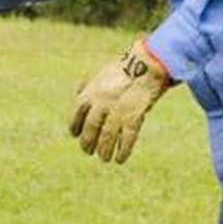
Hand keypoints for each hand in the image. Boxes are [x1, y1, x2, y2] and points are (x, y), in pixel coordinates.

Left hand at [70, 40, 173, 164]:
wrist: (147, 64)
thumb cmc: (124, 69)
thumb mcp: (100, 75)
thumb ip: (89, 86)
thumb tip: (78, 95)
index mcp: (90, 93)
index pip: (76, 116)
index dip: (75, 128)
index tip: (76, 135)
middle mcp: (101, 103)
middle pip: (90, 130)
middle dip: (88, 143)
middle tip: (89, 151)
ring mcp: (117, 111)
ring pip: (107, 138)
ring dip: (104, 151)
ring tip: (104, 158)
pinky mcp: (134, 116)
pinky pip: (126, 139)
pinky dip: (123, 151)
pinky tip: (120, 159)